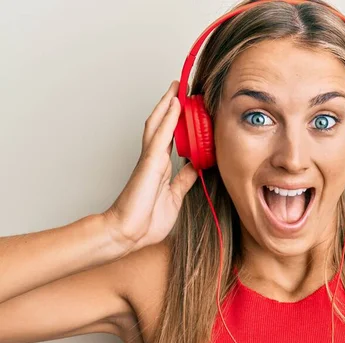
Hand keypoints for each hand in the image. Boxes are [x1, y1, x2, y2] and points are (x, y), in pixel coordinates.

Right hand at [102, 80, 197, 252]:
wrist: (128, 233)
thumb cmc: (146, 219)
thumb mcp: (175, 196)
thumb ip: (183, 180)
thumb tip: (194, 167)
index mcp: (161, 166)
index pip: (171, 136)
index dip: (178, 120)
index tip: (189, 106)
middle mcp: (155, 158)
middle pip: (163, 123)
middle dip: (172, 104)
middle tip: (182, 87)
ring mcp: (151, 159)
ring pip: (159, 123)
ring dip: (168, 104)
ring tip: (178, 87)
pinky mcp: (150, 163)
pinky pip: (160, 136)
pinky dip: (168, 119)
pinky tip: (174, 105)